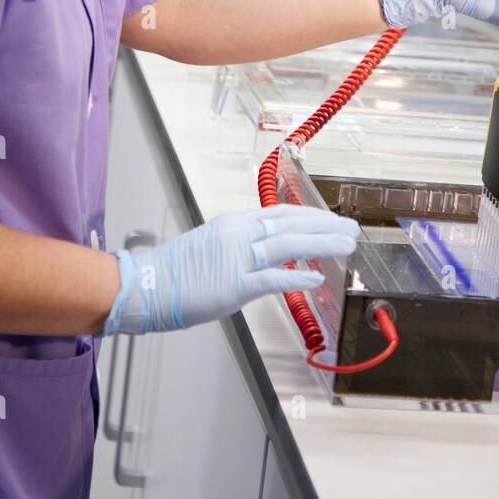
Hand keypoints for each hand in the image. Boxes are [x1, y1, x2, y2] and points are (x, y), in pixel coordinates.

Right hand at [99, 204, 359, 334]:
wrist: (146, 285)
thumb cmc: (175, 271)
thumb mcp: (212, 245)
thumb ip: (241, 245)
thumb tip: (268, 252)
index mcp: (235, 223)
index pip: (282, 214)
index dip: (312, 216)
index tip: (333, 220)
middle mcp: (239, 234)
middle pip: (292, 225)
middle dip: (326, 227)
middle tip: (352, 230)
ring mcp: (237, 258)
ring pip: (289, 244)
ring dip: (322, 244)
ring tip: (346, 245)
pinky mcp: (233, 285)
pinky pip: (272, 279)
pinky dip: (296, 276)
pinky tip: (317, 277)